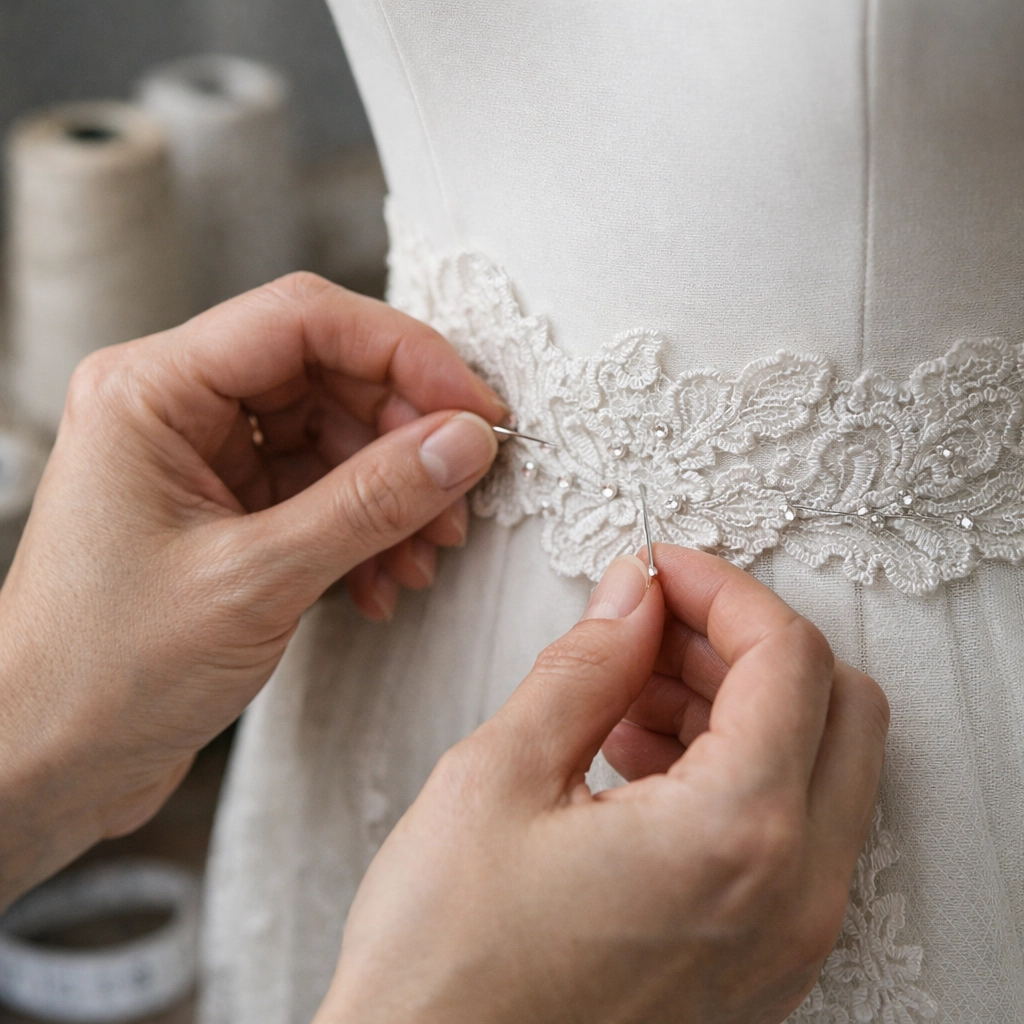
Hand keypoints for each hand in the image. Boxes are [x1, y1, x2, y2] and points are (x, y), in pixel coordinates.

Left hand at [0, 272, 506, 906]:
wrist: (48, 761)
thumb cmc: (104, 672)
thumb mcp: (256, 580)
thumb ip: (370, 502)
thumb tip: (464, 443)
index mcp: (153, 389)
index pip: (304, 321)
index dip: (406, 355)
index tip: (476, 409)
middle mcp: (176, 408)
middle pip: (328, 377)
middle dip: (404, 439)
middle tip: (458, 496)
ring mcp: (204, 460)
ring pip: (335, 438)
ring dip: (393, 495)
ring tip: (421, 558)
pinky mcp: (229, 511)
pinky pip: (322, 491)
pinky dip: (366, 531)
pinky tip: (382, 584)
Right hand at [318, 546, 888, 1023]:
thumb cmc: (445, 971)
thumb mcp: (498, 776)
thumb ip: (585, 666)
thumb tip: (636, 596)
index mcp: (733, 838)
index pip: (788, 657)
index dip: (722, 589)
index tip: (665, 570)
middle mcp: (790, 896)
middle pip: (836, 704)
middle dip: (742, 642)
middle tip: (653, 624)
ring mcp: (786, 939)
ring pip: (822, 763)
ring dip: (739, 701)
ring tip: (632, 692)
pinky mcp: (761, 963)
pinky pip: (789, 829)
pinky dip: (736, 767)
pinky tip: (640, 757)